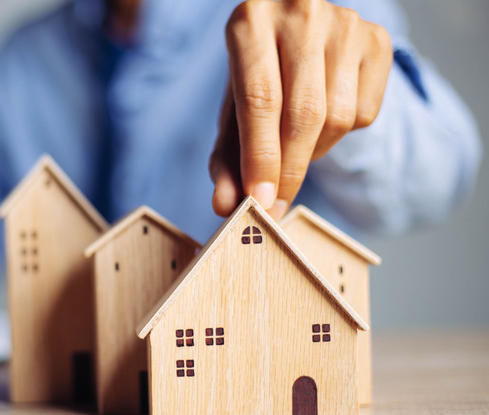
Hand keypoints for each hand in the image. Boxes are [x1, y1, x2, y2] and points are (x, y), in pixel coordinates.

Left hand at [210, 0, 392, 219]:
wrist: (296, 32)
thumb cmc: (257, 75)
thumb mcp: (233, 109)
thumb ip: (227, 157)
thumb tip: (226, 205)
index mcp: (250, 21)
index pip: (260, 100)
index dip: (260, 157)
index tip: (258, 201)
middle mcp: (301, 13)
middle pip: (303, 112)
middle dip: (288, 170)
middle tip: (274, 207)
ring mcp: (345, 23)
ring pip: (337, 117)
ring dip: (314, 152)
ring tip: (294, 147)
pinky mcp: (377, 39)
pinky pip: (364, 113)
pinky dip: (340, 135)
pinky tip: (322, 120)